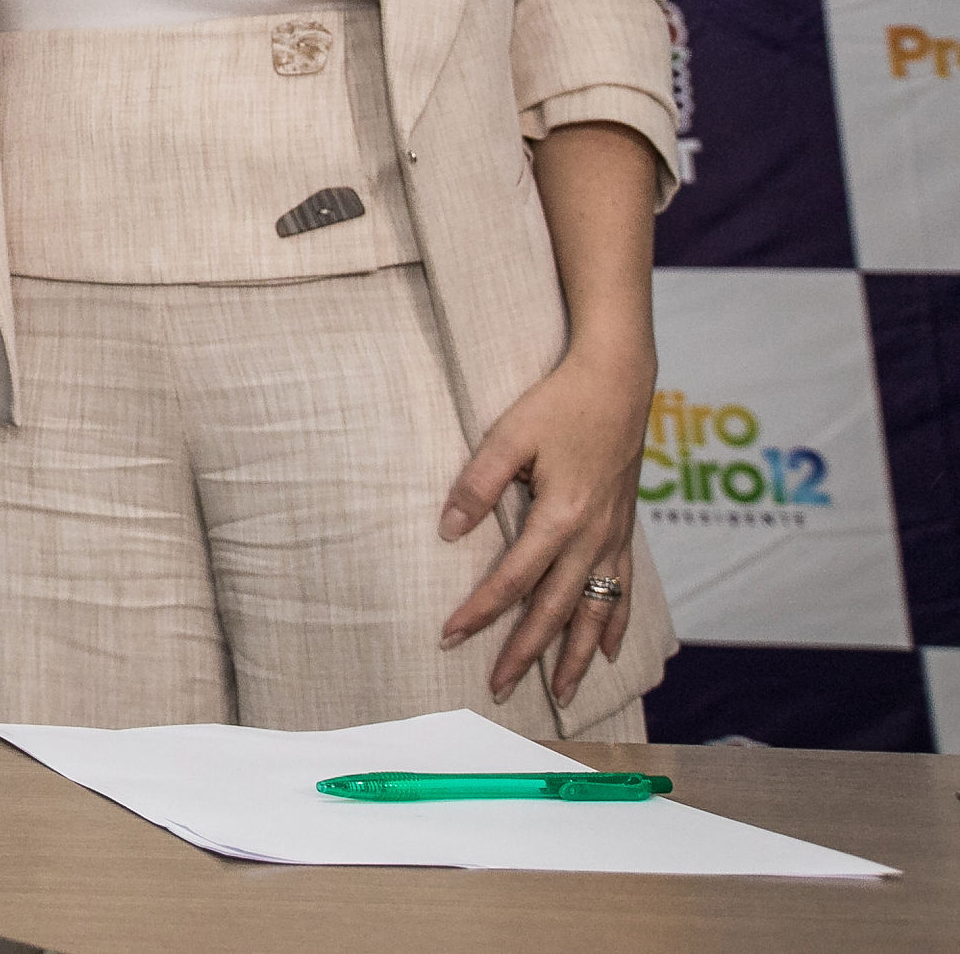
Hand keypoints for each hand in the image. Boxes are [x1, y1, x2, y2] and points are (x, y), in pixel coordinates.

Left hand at [438, 341, 654, 707]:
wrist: (618, 379)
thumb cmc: (559, 402)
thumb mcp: (508, 435)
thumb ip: (478, 484)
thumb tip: (448, 531)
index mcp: (561, 516)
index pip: (513, 579)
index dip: (480, 612)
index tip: (450, 638)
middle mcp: (593, 536)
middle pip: (556, 610)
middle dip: (526, 653)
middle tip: (500, 688)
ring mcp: (614, 536)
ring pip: (597, 611)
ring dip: (579, 655)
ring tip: (566, 694)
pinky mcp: (625, 528)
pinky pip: (625, 589)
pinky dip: (617, 623)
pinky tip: (612, 650)